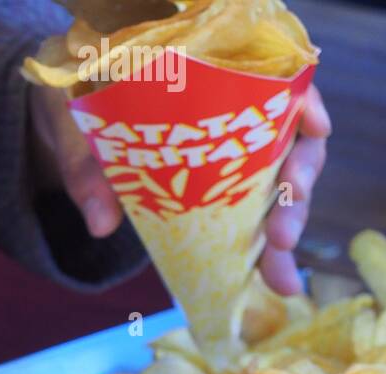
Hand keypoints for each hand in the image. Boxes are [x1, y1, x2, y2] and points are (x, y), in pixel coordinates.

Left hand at [28, 83, 332, 296]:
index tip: (316, 128)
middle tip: (282, 234)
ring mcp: (235, 157)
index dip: (304, 102)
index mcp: (213, 79)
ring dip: (287, 230)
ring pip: (281, 187)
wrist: (69, 130)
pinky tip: (275, 282)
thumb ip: (87, 170)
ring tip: (280, 276)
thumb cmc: (80, 112)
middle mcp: (237, 116)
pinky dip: (264, 252)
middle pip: (290, 142)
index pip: (277, 80)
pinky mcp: (223, 194)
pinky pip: (255, 217)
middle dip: (297, 189)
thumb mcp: (76, 130)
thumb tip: (101, 224)